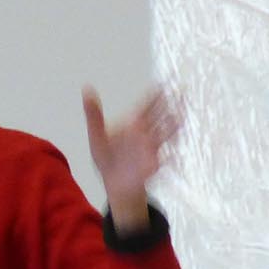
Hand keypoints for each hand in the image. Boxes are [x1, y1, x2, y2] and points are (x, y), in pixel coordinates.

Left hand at [83, 85, 178, 233]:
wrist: (114, 184)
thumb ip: (93, 114)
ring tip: (179, 119)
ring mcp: (150, 149)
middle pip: (159, 117)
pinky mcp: (151, 166)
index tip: (163, 84)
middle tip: (181, 92)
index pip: (145, 107)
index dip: (154, 95)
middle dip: (171, 105)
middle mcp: (144, 134)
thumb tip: (87, 87)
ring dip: (172, 128)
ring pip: (164, 135)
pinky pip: (161, 160)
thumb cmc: (107, 158)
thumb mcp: (96, 136)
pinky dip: (167, 157)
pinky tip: (171, 154)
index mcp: (132, 125)